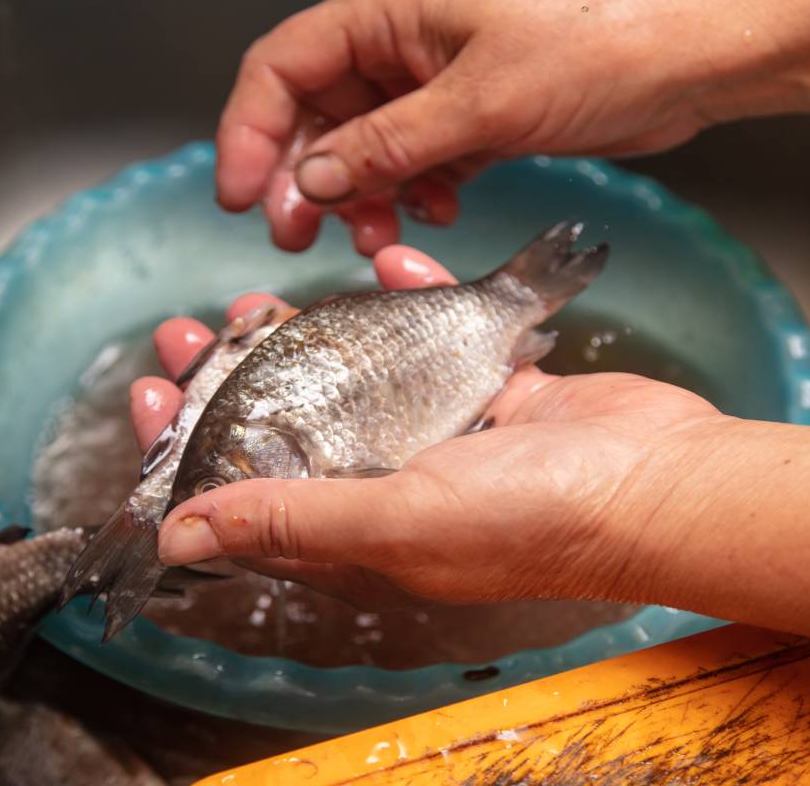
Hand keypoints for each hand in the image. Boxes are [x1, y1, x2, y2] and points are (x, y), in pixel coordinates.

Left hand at [130, 248, 721, 614]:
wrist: (660, 483)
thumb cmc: (532, 519)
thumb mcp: (393, 520)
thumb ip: (289, 519)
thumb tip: (181, 535)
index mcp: (353, 531)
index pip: (244, 495)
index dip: (187, 450)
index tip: (149, 394)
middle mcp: (384, 485)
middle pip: (282, 430)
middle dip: (226, 382)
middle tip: (186, 333)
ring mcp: (434, 435)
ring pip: (346, 380)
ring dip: (300, 339)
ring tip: (255, 300)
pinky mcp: (484, 390)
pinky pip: (430, 340)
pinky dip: (407, 305)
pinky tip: (387, 274)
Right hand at [217, 0, 809, 252]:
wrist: (698, 53)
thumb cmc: (605, 35)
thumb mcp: (480, 100)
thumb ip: (387, 145)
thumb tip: (310, 179)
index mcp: (389, 12)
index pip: (283, 67)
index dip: (251, 132)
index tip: (240, 195)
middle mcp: (402, 45)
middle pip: (316, 114)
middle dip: (302, 178)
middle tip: (295, 237)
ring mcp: (435, 83)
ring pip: (363, 147)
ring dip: (358, 197)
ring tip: (370, 237)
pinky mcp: (470, 118)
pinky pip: (413, 163)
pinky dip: (411, 195)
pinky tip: (432, 215)